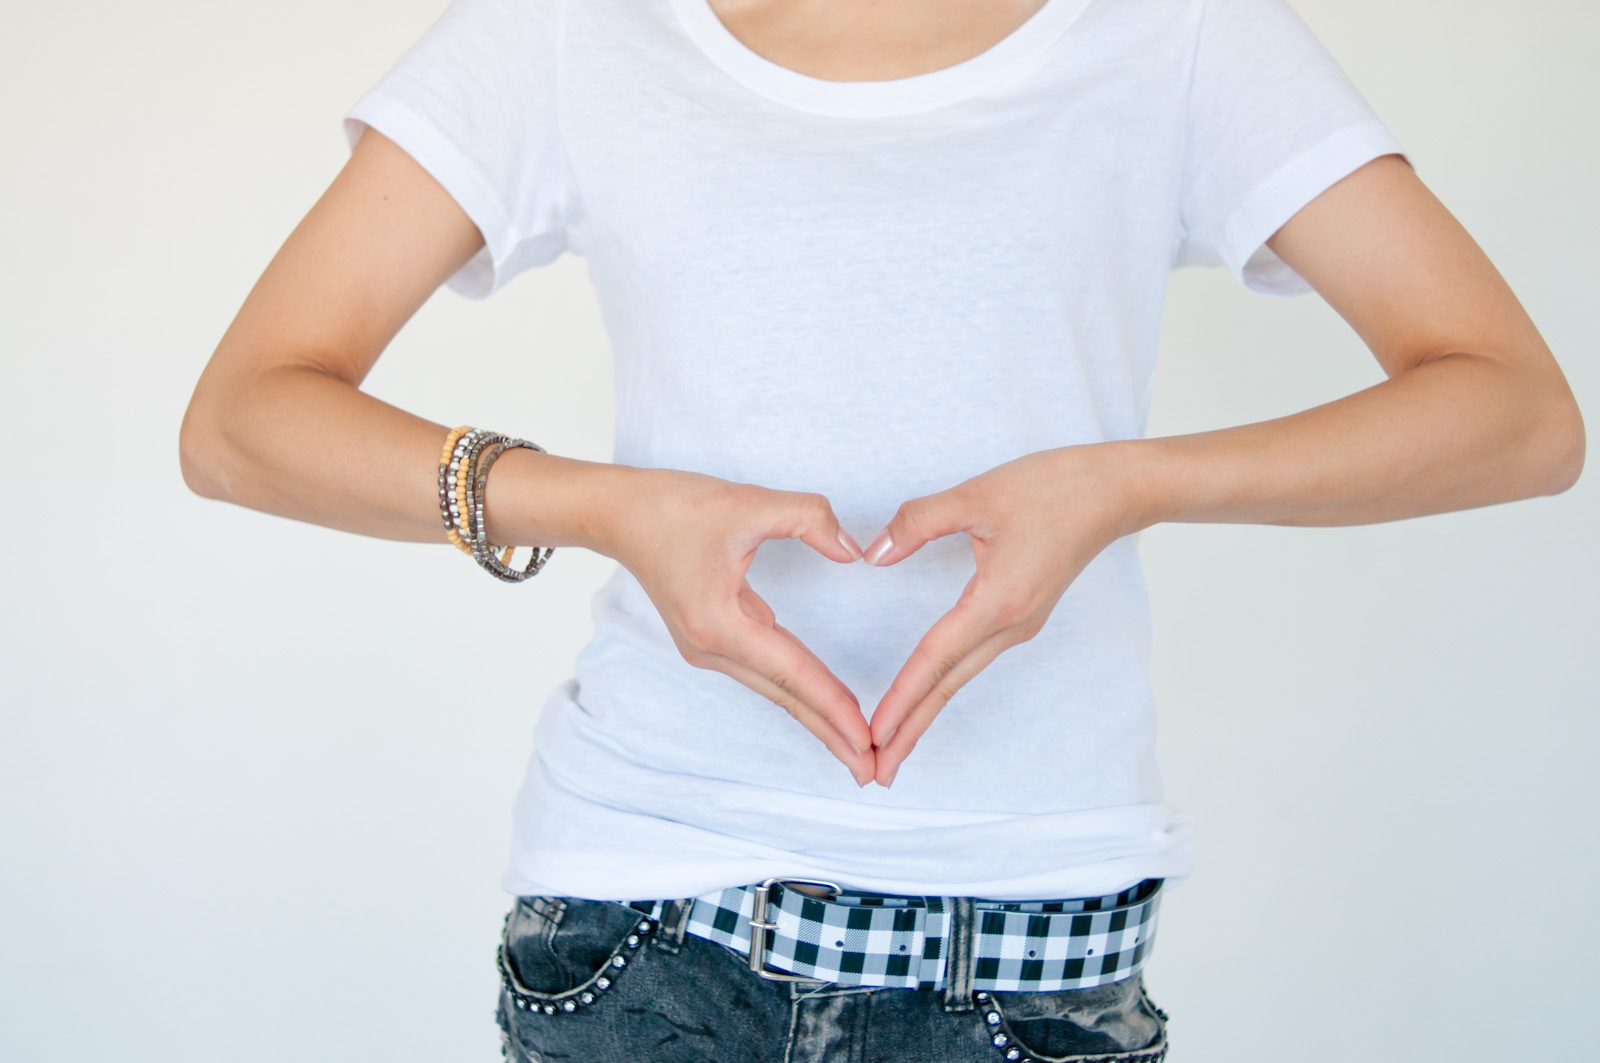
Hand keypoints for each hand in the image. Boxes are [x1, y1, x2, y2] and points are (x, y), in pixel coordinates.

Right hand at [600, 467, 875, 785]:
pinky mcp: (712, 639)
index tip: (867, 740)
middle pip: (785, 697)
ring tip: (856, 748)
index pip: (792, 673)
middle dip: (832, 734)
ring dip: (817, 718)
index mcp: (720, 624)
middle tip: (874, 770)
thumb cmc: (674, 507)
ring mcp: (709, 648)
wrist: (619, 514)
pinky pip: (766, 673)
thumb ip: (807, 518)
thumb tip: (852, 551)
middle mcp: (713, 648)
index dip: (834, 706)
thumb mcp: (747, 501)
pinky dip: (798, 691)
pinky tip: (821, 706)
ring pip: (776, 690)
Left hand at [858, 445, 1142, 786]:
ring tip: (893, 746)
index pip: (935, 660)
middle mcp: (1009, 625)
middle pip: (947, 687)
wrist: (1115, 491)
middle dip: (908, 731)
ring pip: (960, 678)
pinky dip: (943, 685)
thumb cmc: (1054, 488)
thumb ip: (919, 522)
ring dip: (924, 713)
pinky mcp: (1022, 615)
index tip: (872, 737)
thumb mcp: (978, 494)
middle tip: (873, 773)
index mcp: (998, 602)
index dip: (900, 700)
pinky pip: (973, 660)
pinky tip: (926, 696)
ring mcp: (1019, 625)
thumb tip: (874, 554)